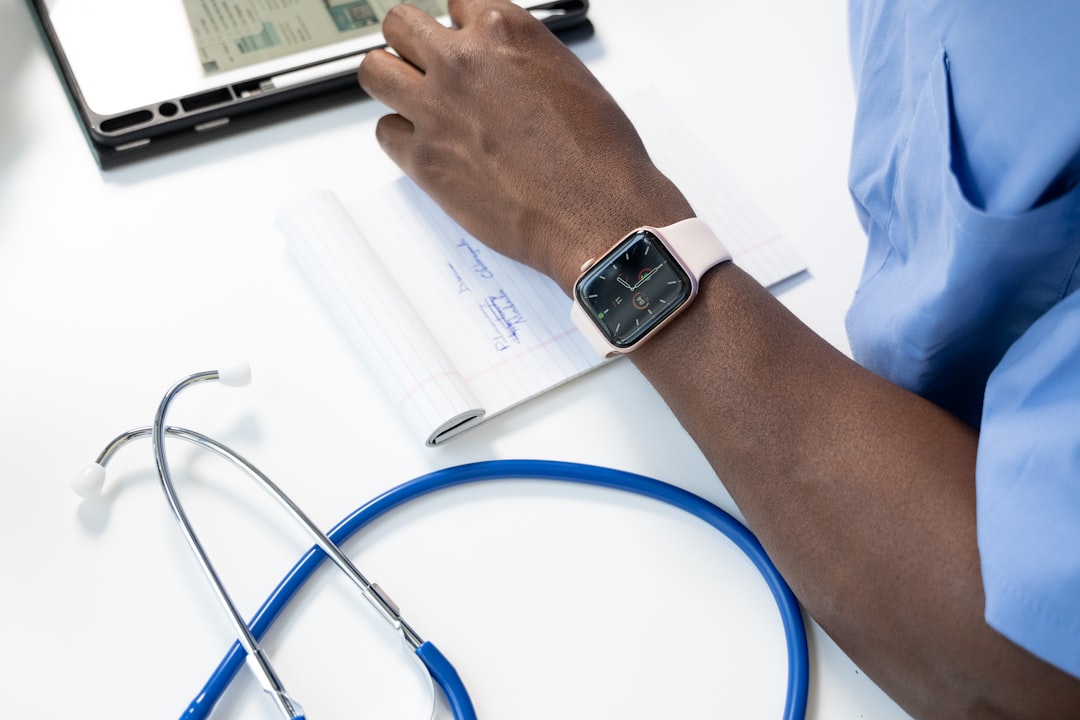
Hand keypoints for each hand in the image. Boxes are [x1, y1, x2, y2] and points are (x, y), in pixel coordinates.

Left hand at [357, 0, 693, 291]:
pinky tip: (427, 147)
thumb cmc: (598, 155)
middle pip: (400, 25)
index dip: (459, 30)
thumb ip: (523, 63)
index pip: (455, 4)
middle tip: (424, 67)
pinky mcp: (423, 159)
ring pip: (374, 71)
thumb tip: (506, 73)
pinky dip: (401, 138)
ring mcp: (436, 108)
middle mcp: (463, 61)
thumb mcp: (569, 77)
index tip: (462, 44)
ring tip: (412, 102)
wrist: (596, 212)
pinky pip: (385, 132)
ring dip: (391, 83)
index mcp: (503, 31)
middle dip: (411, 44)